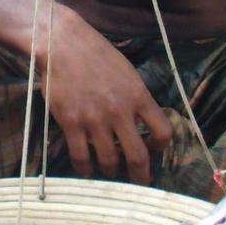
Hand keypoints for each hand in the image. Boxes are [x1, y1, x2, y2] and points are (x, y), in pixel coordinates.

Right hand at [37, 7, 171, 184]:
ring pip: (109, 161)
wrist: (62, 42)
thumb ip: (136, 97)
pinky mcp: (72, 123)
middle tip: (139, 182)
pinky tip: (86, 169)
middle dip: (141, 175)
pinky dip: (85, 169)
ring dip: (111, 172)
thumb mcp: (127, 71)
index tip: (153, 150)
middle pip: (138, 156)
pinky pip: (81, 157)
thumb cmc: (95, 53)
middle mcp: (120, 110)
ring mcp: (95, 118)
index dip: (160, 148)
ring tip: (109, 172)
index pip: (163, 132)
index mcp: (139, 95)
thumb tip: (143, 120)